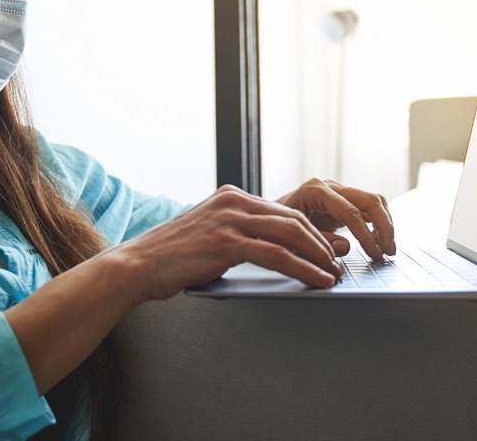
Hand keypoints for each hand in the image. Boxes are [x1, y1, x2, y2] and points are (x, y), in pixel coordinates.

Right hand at [116, 185, 343, 300]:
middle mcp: (232, 202)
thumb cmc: (170, 257)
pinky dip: (303, 268)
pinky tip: (316, 279)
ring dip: (318, 255)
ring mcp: (229, 220)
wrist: (138, 265)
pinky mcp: (227, 242)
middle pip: (292, 218)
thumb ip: (236, 233)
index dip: (310, 231)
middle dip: (320, 242)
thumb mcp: (208, 233)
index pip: (282, 210)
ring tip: (333, 273)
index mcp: (230, 197)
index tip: (327, 249)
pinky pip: (277, 255)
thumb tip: (270, 249)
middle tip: (338, 262)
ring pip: (290, 234)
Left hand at [276, 178, 395, 259]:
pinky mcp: (344, 201)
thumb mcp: (290, 236)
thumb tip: (345, 247)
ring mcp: (338, 192)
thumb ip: (318, 241)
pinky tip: (380, 243)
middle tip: (388, 252)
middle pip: (369, 199)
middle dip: (384, 226)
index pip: (351, 211)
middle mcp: (330, 186)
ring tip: (387, 250)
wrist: (267, 218)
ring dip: (385, 224)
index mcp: (315, 191)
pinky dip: (379, 224)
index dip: (366, 235)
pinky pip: (369, 208)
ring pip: (374, 201)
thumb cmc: (275, 226)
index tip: (375, 254)